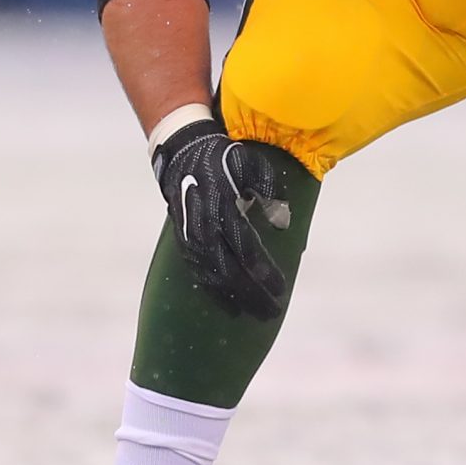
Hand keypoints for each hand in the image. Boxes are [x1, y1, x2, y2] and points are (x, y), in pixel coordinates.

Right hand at [151, 118, 290, 319]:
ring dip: (232, 298)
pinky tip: (227, 302)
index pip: (246, 248)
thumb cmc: (225, 157)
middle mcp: (204, 226)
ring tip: (251, 313)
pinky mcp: (183, 240)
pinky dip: (212, 289)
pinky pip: (197, 272)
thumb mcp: (251, 165)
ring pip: (211, 276)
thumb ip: (269, 191)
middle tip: (271, 311)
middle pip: (229, 271)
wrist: (183, 151)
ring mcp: (190, 235)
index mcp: (223, 206)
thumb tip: (283, 222)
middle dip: (251, 295)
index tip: (280, 288)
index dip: (263, 272)